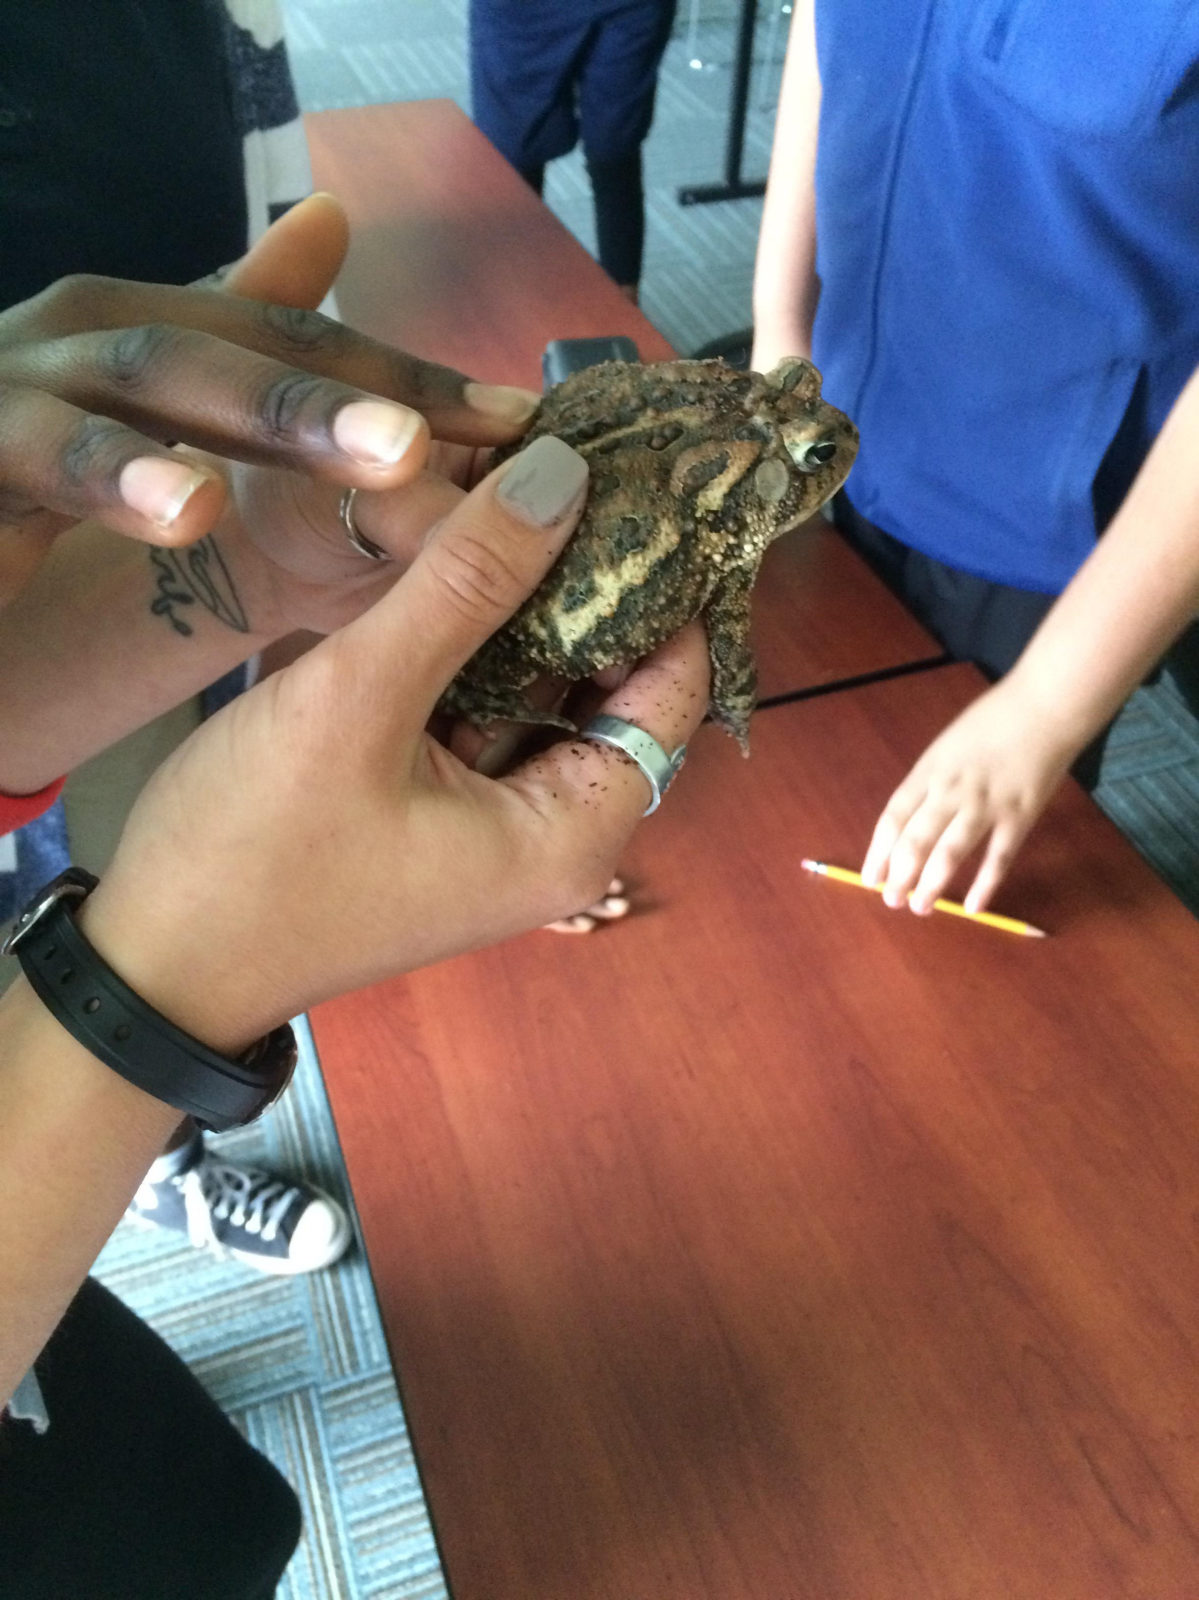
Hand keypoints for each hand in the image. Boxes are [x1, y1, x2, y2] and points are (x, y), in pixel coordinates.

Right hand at [0, 194, 537, 552]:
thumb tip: (331, 216)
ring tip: (389, 452)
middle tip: (473, 428)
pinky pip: (38, 456)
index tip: (516, 420)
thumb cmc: (17, 461)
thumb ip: (229, 328)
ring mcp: (17, 381)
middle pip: (240, 342)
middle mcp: (84, 330)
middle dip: (360, 384)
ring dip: (275, 411)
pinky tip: (195, 507)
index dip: (406, 373)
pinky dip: (116, 475)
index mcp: (138, 324)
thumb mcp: (139, 404)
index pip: (292, 338)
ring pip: (150, 376)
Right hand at [80, 437, 711, 1049]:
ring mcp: (496, 827)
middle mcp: (554, 837)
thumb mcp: (359, 699)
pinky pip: (486, 711)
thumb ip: (465, 585)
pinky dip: (475, 647)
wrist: (154, 968)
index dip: (667, 586)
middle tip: (570, 463)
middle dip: (591, 584)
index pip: (674, 689)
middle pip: (612, 687)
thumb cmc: (252, 851)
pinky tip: (450, 565)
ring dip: (525, 607)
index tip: (646, 483)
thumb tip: (566, 476)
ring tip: (513, 490)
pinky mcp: (441, 811)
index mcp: (571, 834)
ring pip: (543, 691)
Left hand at [860, 676, 1079, 913]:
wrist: (1045, 706)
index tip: (870, 879)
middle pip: (915, 840)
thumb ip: (930, 782)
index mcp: (929, 771)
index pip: (893, 818)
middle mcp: (950, 790)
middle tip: (891, 900)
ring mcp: (986, 804)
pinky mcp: (1020, 815)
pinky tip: (972, 908)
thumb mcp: (947, 746)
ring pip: (949, 853)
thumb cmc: (993, 722)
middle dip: (899, 875)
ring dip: (931, 885)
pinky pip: (998, 858)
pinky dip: (984, 885)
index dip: (879, 852)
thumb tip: (910, 824)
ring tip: (919, 908)